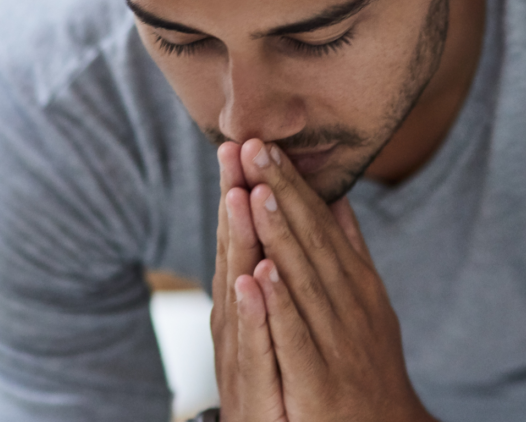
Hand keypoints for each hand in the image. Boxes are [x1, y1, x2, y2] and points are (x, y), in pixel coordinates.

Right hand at [211, 142, 286, 421]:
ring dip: (240, 240)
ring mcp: (243, 349)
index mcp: (249, 295)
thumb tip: (291, 213)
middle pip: (236, 249)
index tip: (247, 141)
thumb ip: (283, 263)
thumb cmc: (287, 371)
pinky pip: (255, 342)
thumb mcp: (281, 312)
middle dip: (235, 198)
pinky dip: (254, 309)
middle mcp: (239, 317)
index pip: (246, 233)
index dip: (244, 187)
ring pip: (240, 287)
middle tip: (234, 149)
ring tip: (242, 195)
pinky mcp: (255, 384)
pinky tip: (252, 279)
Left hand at [237, 138, 436, 421]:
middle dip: (280, 192)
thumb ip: (350, 249)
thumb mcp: (367, 297)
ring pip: (303, 280)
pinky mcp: (319, 380)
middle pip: (310, 241)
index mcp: (355, 282)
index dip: (291, 184)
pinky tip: (259, 275)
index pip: (319, 224)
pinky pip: (296, 338)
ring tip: (256, 191)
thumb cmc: (368, 361)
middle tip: (255, 146)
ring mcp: (336, 340)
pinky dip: (278, 306)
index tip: (267, 145)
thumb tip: (337, 200)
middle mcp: (349, 303)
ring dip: (279, 234)